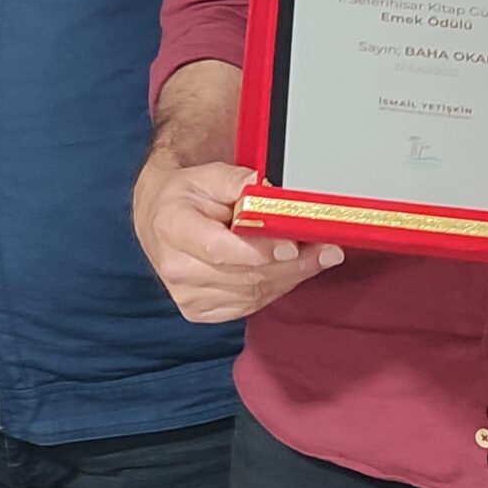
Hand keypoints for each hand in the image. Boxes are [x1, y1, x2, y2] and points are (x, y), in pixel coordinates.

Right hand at [134, 158, 343, 323]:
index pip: (220, 250)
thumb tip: (275, 194)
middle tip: (327, 246)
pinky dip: (277, 285)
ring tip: (319, 254)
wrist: (160, 219)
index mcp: (171, 228)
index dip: (260, 251)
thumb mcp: (210, 176)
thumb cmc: (187, 196)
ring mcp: (187, 295)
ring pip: (254, 293)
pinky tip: (292, 268)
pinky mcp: (200, 311)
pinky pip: (251, 304)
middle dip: (292, 262)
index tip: (293, 244)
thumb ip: (242, 183)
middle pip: (245, 275)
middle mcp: (175, 267)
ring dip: (292, 275)